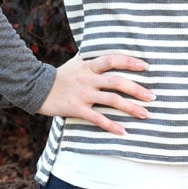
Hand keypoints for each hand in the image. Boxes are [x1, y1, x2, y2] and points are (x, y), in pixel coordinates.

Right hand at [37, 53, 153, 134]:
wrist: (34, 87)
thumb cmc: (59, 76)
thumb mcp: (75, 63)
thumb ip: (92, 60)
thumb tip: (109, 57)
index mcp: (89, 66)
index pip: (112, 59)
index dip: (130, 62)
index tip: (146, 66)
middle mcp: (88, 78)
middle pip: (117, 81)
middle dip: (137, 89)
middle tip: (152, 97)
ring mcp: (82, 94)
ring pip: (111, 100)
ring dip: (130, 108)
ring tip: (145, 114)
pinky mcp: (75, 108)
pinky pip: (97, 118)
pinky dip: (111, 125)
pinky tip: (123, 131)